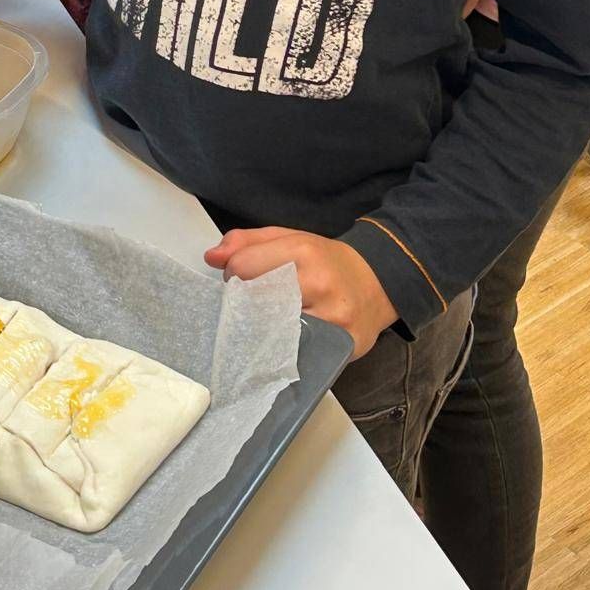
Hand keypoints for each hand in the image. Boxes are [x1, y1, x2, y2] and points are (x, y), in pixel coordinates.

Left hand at [205, 227, 397, 358]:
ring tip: (272, 318)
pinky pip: (296, 352)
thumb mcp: (290, 237)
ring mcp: (331, 318)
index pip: (243, 267)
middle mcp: (318, 283)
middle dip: (246, 301)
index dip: (234, 272)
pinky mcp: (340, 346)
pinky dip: (284, 346)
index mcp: (303, 251)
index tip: (242, 277)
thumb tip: (211, 257)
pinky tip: (287, 338)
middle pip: (255, 299)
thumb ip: (247, 242)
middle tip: (255, 300)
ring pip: (272, 329)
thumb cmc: (328, 261)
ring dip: (263, 327)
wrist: (378, 283)